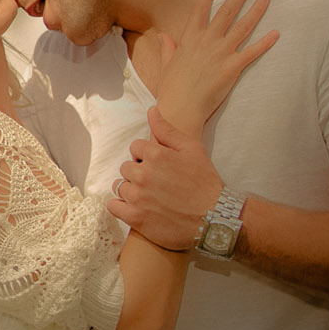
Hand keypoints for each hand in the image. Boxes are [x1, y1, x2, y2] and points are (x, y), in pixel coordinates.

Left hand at [108, 108, 226, 249]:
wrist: (215, 218)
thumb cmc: (205, 183)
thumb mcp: (193, 150)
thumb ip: (167, 130)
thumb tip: (151, 111)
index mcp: (156, 155)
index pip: (135, 148)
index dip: (147, 157)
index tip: (159, 167)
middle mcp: (143, 174)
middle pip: (126, 167)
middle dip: (138, 172)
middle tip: (157, 183)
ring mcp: (138, 197)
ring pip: (119, 186)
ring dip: (131, 190)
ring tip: (150, 197)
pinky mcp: (135, 218)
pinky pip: (113, 206)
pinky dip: (121, 206)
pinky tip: (135, 207)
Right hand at [150, 0, 277, 130]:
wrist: (180, 109)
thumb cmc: (172, 89)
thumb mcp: (167, 65)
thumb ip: (168, 48)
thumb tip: (164, 36)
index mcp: (189, 40)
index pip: (199, 12)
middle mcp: (206, 42)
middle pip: (226, 13)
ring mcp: (220, 54)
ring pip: (242, 27)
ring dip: (255, 11)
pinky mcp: (232, 68)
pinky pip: (252, 52)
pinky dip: (265, 43)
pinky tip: (276, 33)